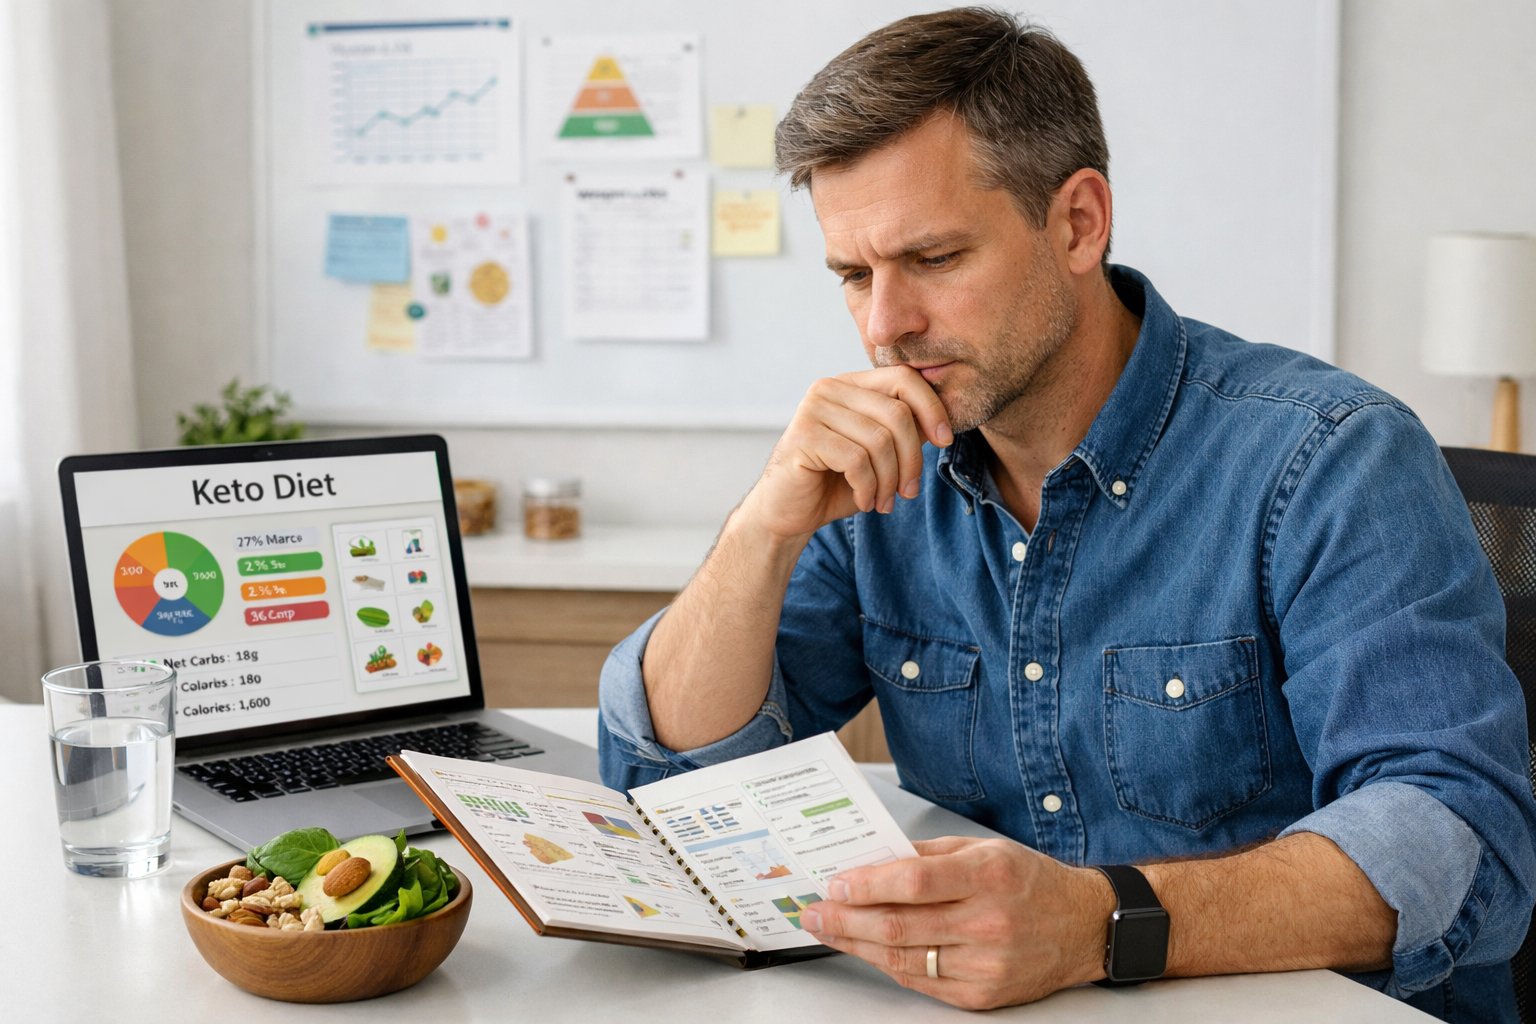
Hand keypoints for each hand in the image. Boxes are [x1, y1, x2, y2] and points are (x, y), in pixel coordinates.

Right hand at [740, 367, 952, 541]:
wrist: (787, 513)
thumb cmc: (836, 483)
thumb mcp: (880, 455)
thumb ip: (905, 432)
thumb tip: (942, 422)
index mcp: (850, 384)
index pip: (903, 378)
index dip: (932, 408)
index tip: (945, 441)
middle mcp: (830, 388)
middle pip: (897, 413)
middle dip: (911, 459)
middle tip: (909, 492)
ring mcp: (813, 409)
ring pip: (879, 441)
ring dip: (889, 481)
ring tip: (884, 502)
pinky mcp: (803, 436)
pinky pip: (856, 461)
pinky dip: (868, 488)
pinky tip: (863, 501)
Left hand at [800, 837, 1112, 1009]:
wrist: (1082, 926)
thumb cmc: (1030, 881)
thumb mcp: (982, 849)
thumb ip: (927, 856)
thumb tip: (871, 863)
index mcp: (988, 876)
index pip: (912, 882)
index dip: (866, 885)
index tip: (835, 884)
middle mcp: (988, 922)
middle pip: (898, 927)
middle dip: (845, 919)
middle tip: (815, 913)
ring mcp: (986, 964)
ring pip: (903, 959)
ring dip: (857, 945)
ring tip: (831, 930)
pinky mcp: (983, 994)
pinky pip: (921, 981)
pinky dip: (888, 965)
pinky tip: (868, 951)